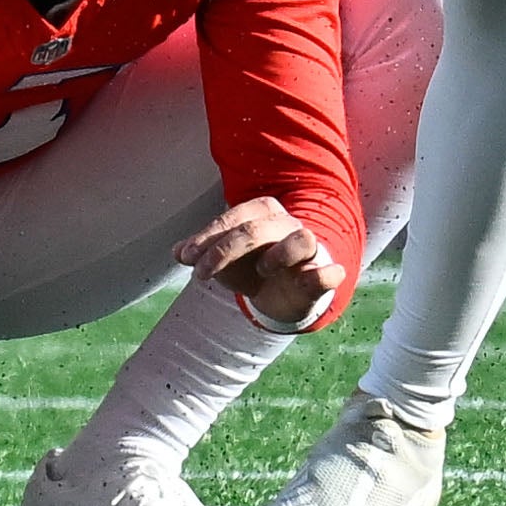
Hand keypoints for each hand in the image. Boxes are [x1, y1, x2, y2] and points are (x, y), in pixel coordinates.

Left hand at [179, 195, 343, 329]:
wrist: (289, 291)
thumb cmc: (255, 266)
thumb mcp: (226, 260)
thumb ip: (202, 252)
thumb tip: (175, 251)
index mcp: (262, 213)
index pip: (233, 218)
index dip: (207, 238)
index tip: (186, 258)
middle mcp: (287, 225)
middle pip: (256, 229)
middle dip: (223, 251)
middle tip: (200, 274)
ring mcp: (309, 249)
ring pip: (301, 239)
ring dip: (279, 255)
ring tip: (262, 271)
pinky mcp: (324, 272)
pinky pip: (330, 270)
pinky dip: (324, 274)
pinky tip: (311, 279)